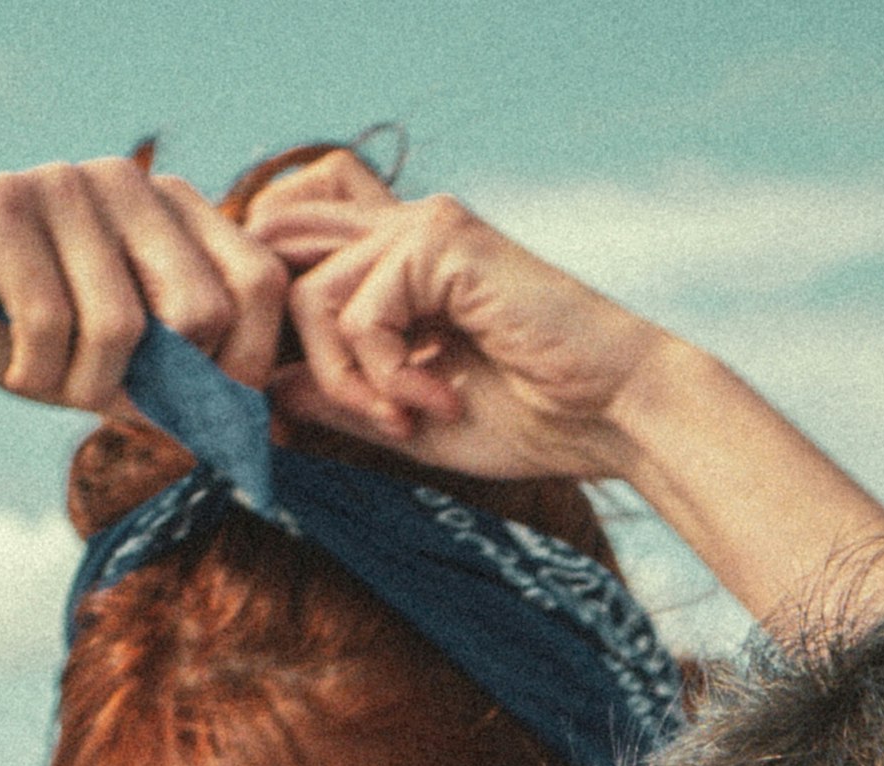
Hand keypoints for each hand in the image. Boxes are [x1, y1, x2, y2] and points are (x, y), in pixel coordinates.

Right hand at [0, 157, 287, 410]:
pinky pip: (51, 321)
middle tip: (106, 392)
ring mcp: (64, 183)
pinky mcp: (3, 204)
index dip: (246, 366)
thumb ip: (187, 394)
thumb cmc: (28, 342)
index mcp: (173, 210)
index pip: (260, 282)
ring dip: (85, 386)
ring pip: (122, 327)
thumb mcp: (122, 376)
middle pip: (200, 309)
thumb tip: (254, 436)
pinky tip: (12, 364)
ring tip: (50, 377)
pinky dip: (35, 372)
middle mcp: (127, 180)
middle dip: (160, 383)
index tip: (203, 412)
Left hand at [247, 159, 672, 484]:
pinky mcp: (438, 239)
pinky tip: (436, 400)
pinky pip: (359, 309)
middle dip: (298, 353)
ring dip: (347, 377)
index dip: (279, 322)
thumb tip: (267, 385)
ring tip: (407, 419)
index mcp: (399, 260)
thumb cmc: (536, 421)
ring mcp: (420, 226)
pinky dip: (385, 372)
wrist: (617, 414)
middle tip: (361, 419)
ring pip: (310, 291)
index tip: (310, 406)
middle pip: (280, 259)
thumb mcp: (413, 418)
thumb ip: (341, 398)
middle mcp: (402, 227)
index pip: (292, 248)